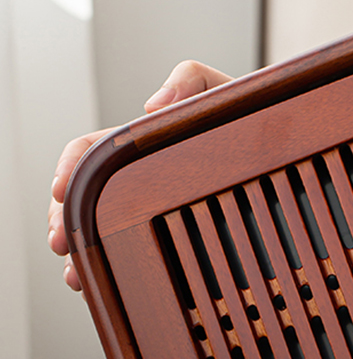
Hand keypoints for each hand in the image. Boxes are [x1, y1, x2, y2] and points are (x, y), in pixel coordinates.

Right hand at [48, 61, 232, 291]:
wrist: (285, 152)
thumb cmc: (250, 122)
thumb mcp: (222, 91)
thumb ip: (190, 80)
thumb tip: (151, 106)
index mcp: (142, 144)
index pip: (91, 152)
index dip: (70, 168)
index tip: (59, 189)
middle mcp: (139, 178)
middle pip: (86, 197)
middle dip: (66, 219)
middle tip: (62, 243)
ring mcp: (151, 207)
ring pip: (100, 227)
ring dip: (83, 248)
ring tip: (74, 272)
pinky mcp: (176, 234)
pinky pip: (133, 249)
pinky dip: (108, 264)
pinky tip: (96, 278)